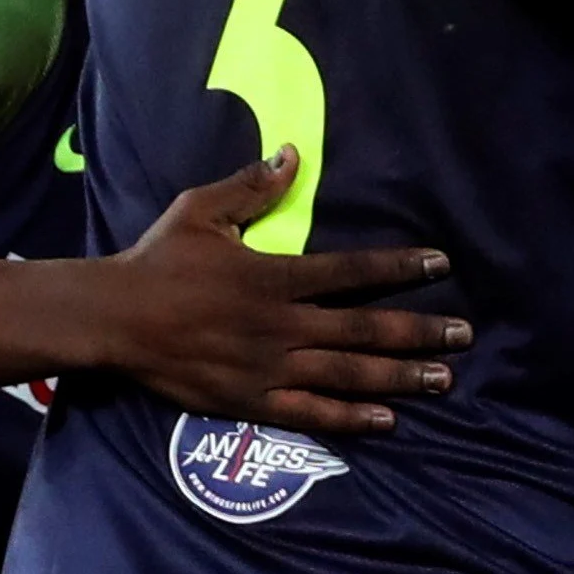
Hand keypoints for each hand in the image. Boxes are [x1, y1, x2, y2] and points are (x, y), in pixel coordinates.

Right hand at [87, 150, 466, 436]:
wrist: (110, 320)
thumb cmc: (156, 261)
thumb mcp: (200, 212)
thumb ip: (251, 187)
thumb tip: (292, 153)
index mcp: (273, 277)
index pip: (351, 272)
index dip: (399, 268)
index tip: (442, 264)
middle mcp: (280, 325)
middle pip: (363, 329)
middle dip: (419, 331)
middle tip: (464, 335)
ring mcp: (267, 368)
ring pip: (347, 375)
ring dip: (399, 377)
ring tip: (443, 379)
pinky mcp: (250, 401)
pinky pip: (309, 414)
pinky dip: (350, 418)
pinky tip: (387, 421)